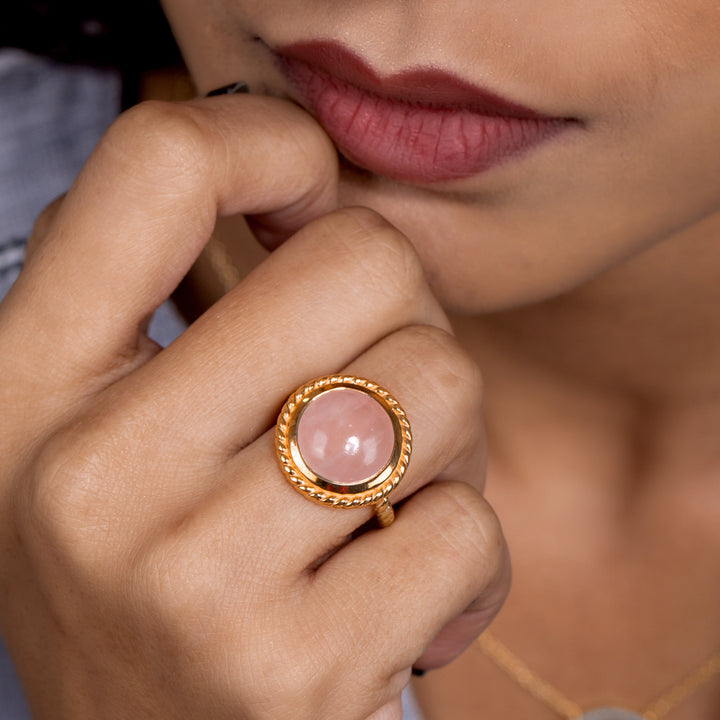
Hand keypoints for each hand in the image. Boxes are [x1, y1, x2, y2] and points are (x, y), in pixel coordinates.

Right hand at [0, 95, 509, 719]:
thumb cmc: (162, 568)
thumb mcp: (119, 425)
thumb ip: (178, 294)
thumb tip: (296, 182)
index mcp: (28, 382)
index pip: (159, 164)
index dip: (271, 144)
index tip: (311, 197)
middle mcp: (92, 473)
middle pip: (362, 263)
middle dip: (404, 313)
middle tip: (374, 388)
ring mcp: (191, 580)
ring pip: (438, 384)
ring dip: (445, 436)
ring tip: (384, 498)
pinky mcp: (294, 670)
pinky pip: (465, 528)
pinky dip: (463, 549)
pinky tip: (402, 594)